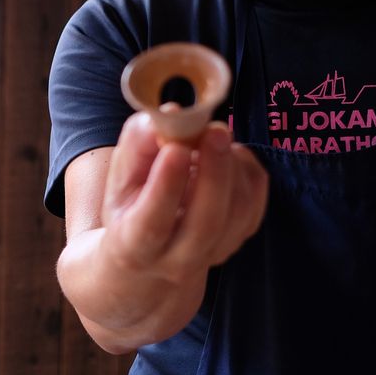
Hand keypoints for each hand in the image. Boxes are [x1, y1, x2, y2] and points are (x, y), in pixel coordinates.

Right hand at [100, 111, 267, 285]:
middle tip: (215, 131)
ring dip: (231, 166)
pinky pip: (255, 202)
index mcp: (134, 246)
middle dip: (214, 174)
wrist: (152, 251)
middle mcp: (176, 260)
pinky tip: (228, 153)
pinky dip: (247, 170)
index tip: (176, 149)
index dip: (166, 186)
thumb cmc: (130, 204)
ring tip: (213, 135)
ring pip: (237, 213)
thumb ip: (138, 143)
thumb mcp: (120, 177)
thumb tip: (170, 114)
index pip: (152, 223)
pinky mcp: (239, 238)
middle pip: (206, 224)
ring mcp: (213, 253)